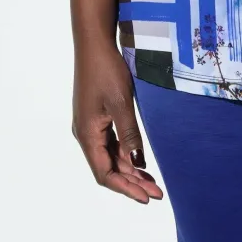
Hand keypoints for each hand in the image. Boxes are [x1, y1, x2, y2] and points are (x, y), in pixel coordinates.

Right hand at [72, 42, 162, 202]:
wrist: (94, 44)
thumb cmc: (106, 70)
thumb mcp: (121, 102)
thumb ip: (129, 134)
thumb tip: (137, 162)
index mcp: (87, 134)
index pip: (104, 173)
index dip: (125, 188)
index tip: (146, 198)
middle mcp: (85, 134)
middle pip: (107, 167)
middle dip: (131, 182)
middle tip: (156, 192)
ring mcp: (90, 125)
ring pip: (110, 156)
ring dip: (129, 169)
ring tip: (151, 180)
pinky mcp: (96, 116)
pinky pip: (110, 142)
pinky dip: (125, 153)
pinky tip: (140, 158)